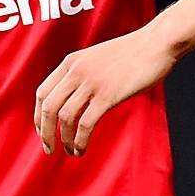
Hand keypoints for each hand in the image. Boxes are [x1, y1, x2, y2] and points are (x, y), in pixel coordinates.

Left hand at [33, 24, 177, 154]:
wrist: (156, 43)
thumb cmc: (133, 53)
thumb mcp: (98, 59)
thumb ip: (83, 74)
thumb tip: (75, 100)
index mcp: (71, 62)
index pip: (42, 93)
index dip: (38, 117)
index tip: (43, 132)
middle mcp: (76, 71)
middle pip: (48, 107)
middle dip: (45, 132)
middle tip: (50, 149)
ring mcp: (91, 83)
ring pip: (64, 117)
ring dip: (65, 140)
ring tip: (71, 152)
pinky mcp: (108, 95)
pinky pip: (85, 123)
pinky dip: (80, 140)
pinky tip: (82, 148)